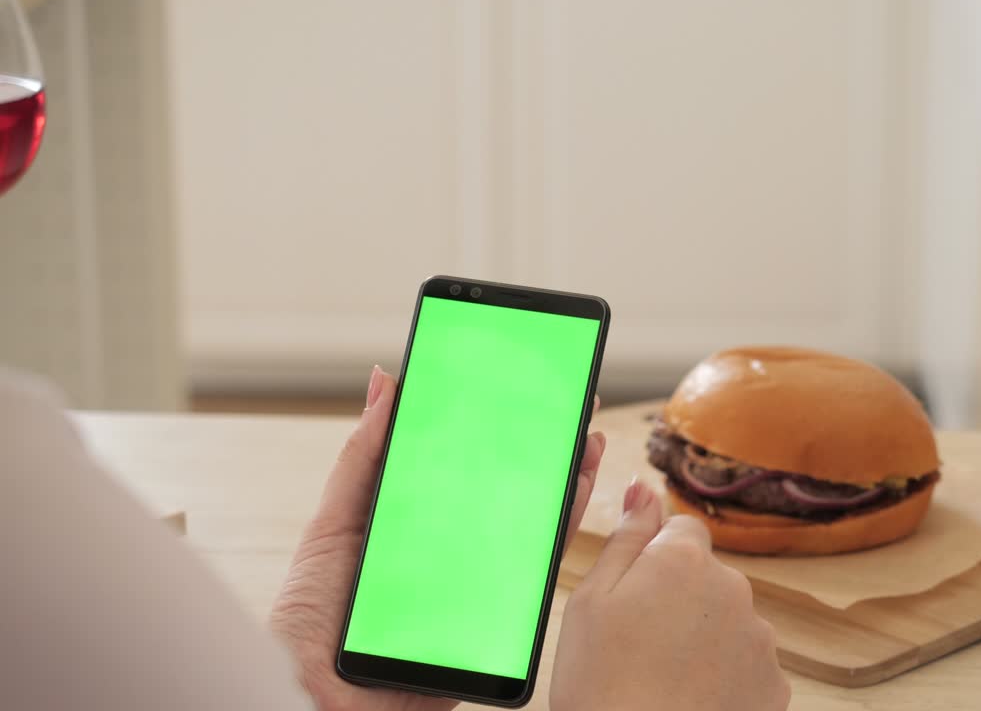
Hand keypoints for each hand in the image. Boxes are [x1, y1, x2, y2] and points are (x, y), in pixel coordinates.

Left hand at [270, 365, 606, 710]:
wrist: (313, 693)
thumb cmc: (309, 618)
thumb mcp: (334, 523)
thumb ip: (362, 457)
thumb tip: (385, 382)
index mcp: (420, 526)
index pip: (470, 473)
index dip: (502, 435)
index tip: (526, 393)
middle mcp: (454, 555)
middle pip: (513, 497)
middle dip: (549, 454)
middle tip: (577, 409)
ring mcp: (476, 588)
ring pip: (534, 534)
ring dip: (570, 488)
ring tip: (589, 444)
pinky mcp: (491, 626)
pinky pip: (534, 582)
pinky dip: (559, 542)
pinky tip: (574, 501)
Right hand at [550, 481, 790, 710]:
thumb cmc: (601, 685)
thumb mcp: (591, 601)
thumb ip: (626, 538)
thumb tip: (643, 488)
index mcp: (684, 560)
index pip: (681, 533)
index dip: (653, 565)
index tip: (634, 601)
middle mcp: (732, 588)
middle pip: (707, 579)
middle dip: (680, 602)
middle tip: (640, 647)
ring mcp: (759, 638)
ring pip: (728, 623)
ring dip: (704, 641)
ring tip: (665, 680)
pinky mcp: (774, 684)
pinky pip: (748, 666)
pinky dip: (725, 679)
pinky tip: (691, 700)